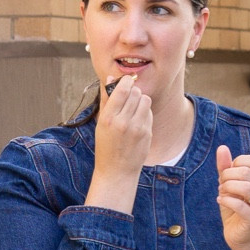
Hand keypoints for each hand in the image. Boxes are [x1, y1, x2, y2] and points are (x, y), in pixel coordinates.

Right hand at [85, 74, 151, 212]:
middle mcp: (123, 122)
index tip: (126, 81)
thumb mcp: (101, 123)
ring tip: (133, 108)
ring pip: (145, 100)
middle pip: (136, 93)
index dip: (126, 81)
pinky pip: (149, 113)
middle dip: (133, 92)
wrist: (117, 171)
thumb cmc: (106, 146)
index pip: (123, 90)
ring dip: (140, 100)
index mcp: (108, 118)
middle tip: (129, 97)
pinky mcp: (147, 133)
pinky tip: (137, 120)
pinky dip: (144, 112)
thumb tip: (110, 78)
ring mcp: (137, 128)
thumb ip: (106, 100)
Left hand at [215, 144, 249, 249]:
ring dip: (228, 187)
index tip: (229, 172)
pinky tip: (220, 200)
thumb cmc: (235, 207)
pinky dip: (226, 200)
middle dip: (228, 176)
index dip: (238, 162)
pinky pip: (240, 205)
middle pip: (247, 172)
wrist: (239, 235)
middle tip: (222, 185)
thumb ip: (225, 167)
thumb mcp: (228, 185)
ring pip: (246, 187)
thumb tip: (222, 148)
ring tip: (222, 192)